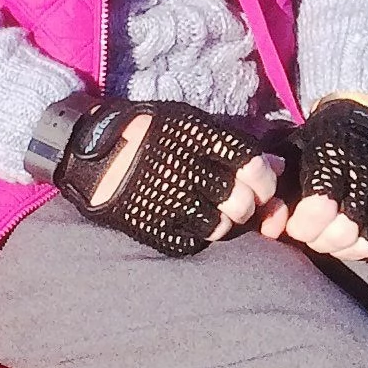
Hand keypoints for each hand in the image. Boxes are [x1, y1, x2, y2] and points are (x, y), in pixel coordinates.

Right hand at [53, 99, 281, 256]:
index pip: (253, 167)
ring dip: (225, 223)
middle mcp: (190, 174)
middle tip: (238, 203)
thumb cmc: (147, 134)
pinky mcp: (157, 229)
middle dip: (248, 206)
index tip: (261, 185)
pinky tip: (188, 221)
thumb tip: (278, 167)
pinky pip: (195, 242)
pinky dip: (197, 235)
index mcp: (201, 142)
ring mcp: (173, 204)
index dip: (265, 182)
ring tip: (210, 211)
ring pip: (223, 228)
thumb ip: (234, 146)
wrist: (89, 154)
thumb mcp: (189, 125)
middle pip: (242, 203)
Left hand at [260, 98, 367, 262]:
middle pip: (343, 231)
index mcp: (333, 157)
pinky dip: (360, 248)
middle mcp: (366, 174)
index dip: (301, 225)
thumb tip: (270, 229)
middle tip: (309, 232)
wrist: (364, 124)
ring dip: (339, 247)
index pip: (320, 207)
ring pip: (363, 242)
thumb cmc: (317, 146)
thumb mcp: (288, 155)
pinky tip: (346, 239)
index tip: (293, 223)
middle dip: (318, 239)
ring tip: (326, 236)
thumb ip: (273, 190)